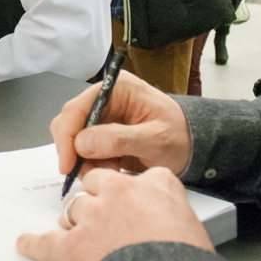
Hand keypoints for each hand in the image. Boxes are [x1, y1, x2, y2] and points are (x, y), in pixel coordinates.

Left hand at [17, 167, 212, 260]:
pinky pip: (46, 241)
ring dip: (75, 222)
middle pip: (95, 183)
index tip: (128, 201)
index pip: (133, 176)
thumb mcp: (191, 222)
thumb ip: (168, 210)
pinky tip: (28, 243)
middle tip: (102, 216)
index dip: (128, 192)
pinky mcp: (72, 245)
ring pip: (72, 208)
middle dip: (96, 198)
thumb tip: (165, 222)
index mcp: (154, 184)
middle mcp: (119, 192)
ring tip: (80, 235)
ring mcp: (93, 217)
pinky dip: (35, 244)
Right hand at [50, 72, 191, 177]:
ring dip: (85, 159)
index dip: (67, 136)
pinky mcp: (104, 132)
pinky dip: (93, 163)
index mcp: (117, 88)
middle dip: (75, 151)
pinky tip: (113, 169)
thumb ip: (119, 139)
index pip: (78, 107)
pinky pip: (86, 149)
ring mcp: (103, 115)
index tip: (68, 163)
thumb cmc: (180, 135)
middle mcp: (105, 98)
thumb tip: (82, 143)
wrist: (193, 144)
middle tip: (90, 172)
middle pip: (70, 122)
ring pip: (75, 138)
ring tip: (110, 171)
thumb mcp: (154, 139)